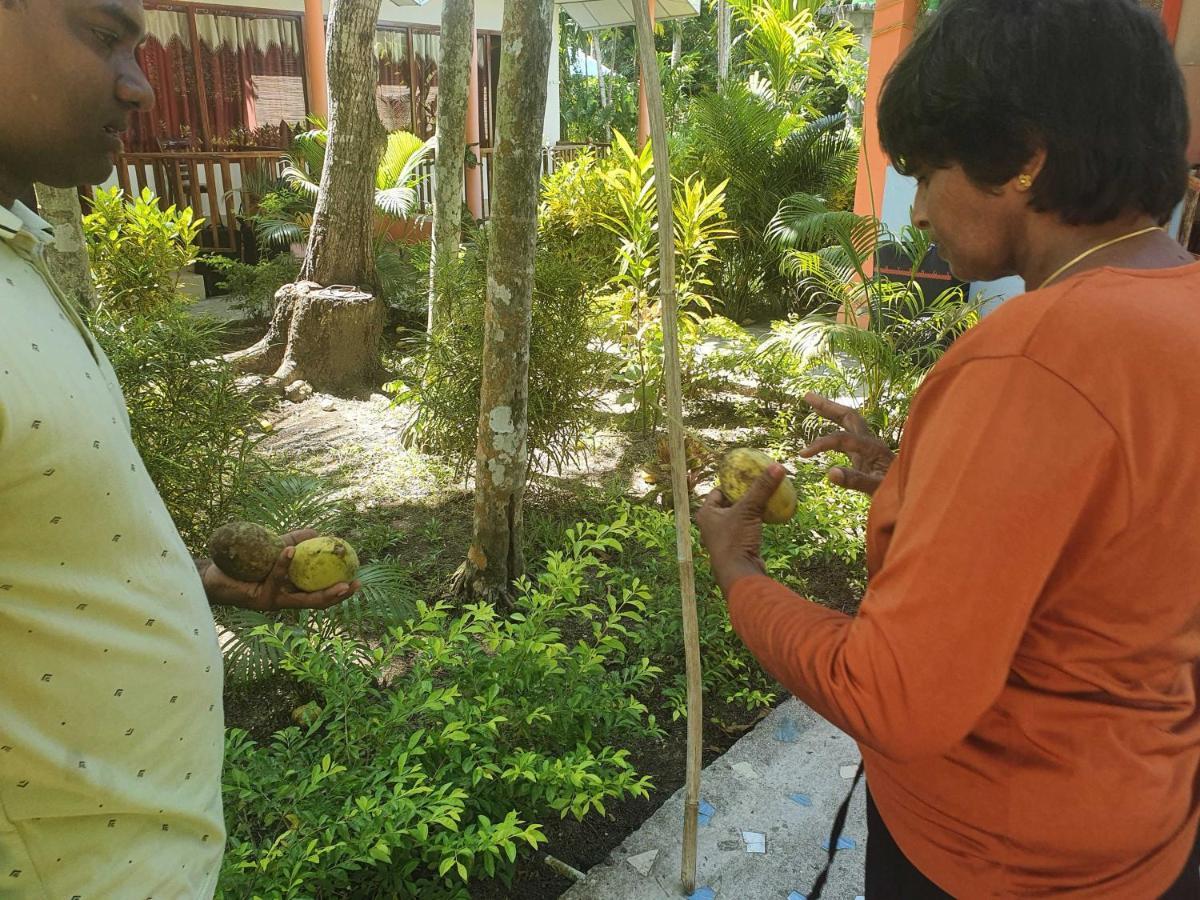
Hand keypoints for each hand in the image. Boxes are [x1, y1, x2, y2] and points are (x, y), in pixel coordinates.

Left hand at [200, 529, 360, 610]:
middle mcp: (284, 599)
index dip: (340, 590)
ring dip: (322, 593)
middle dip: (338, 596)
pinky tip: (290, 551)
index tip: (357, 579)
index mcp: (291, 590)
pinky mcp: (258, 600)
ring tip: (340, 582)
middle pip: (317, 603)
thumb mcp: (274, 547)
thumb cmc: (243, 560)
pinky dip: (283, 565)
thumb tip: (319, 532)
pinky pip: (275, 580)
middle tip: (354, 585)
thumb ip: (295, 541)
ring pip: (301, 600)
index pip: (320, 593)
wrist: (213, 571)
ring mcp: (273, 602)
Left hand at [697, 463, 785, 595]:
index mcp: (706, 513)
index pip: (719, 490)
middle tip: (761, 486)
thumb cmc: (736, 540)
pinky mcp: (736, 546)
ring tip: (766, 499)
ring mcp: (723, 536)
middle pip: (730, 503)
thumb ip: (762, 488)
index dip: (734, 483)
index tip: (749, 477)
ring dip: (752, 509)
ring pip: (739, 516)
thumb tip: (777, 466)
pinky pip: (746, 528)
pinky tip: (768, 517)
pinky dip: (756, 522)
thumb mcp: (749, 510)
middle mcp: (712, 524)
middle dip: (745, 495)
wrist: (739, 573)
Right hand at [799, 393, 894, 495]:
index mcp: (872, 448)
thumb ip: (856, 480)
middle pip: (848, 416)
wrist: (919, 493)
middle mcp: (871, 442)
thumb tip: (830, 473)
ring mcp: (870, 447)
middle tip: (807, 396)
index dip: (821, 444)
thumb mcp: (877, 490)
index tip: (802, 455)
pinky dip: (837, 428)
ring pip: (850, 422)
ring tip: (813, 404)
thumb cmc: (899, 494)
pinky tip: (829, 434)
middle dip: (827, 406)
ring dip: (832, 412)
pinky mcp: (870, 455)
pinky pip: (851, 435)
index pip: (840, 438)